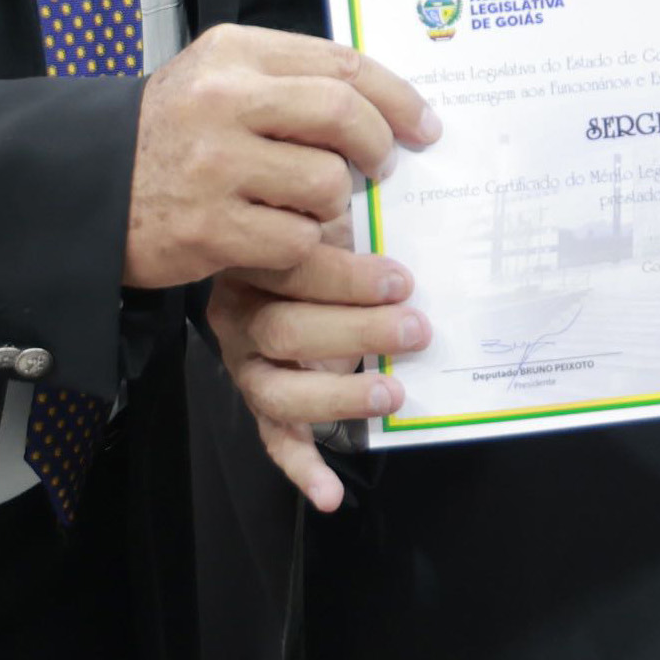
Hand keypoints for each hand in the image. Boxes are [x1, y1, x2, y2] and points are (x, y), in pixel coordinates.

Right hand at [124, 25, 436, 288]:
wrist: (81, 188)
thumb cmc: (168, 134)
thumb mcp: (218, 80)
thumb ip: (290, 79)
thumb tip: (382, 101)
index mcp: (235, 53)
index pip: (343, 64)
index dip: (396, 97)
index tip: (422, 125)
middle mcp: (224, 100)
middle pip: (344, 114)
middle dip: (378, 147)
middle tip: (382, 169)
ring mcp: (215, 165)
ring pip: (326, 183)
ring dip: (333, 205)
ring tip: (310, 207)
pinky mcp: (209, 228)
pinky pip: (295, 239)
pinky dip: (300, 244)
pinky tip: (278, 238)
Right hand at [211, 230, 426, 512]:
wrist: (278, 261)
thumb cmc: (325, 234)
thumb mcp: (332, 212)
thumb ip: (353, 207)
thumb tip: (412, 164)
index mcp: (256, 260)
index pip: (288, 269)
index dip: (345, 276)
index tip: (401, 278)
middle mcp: (242, 315)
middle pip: (285, 330)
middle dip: (358, 330)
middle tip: (417, 325)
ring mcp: (249, 365)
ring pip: (277, 391)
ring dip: (338, 397)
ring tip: (393, 392)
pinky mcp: (263, 405)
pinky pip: (274, 440)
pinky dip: (302, 469)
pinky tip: (330, 495)